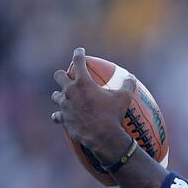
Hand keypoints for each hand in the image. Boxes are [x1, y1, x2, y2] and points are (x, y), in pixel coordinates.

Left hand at [51, 47, 135, 162]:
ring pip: (55, 95)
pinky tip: (60, 116)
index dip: (79, 53)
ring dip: (60, 95)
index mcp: (83, 82)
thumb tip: (131, 76)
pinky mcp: (63, 119)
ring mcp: (64, 105)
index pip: (78, 61)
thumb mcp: (124, 98)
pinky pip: (56, 115)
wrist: (102, 137)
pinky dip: (59, 115)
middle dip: (62, 75)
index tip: (80, 51)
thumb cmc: (113, 115)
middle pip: (59, 76)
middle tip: (68, 77)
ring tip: (65, 97)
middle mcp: (70, 91)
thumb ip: (128, 84)